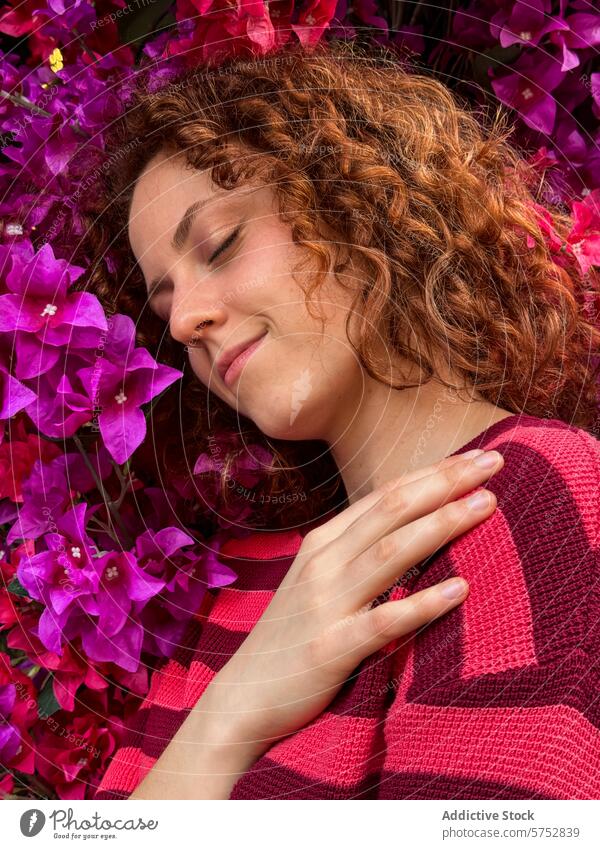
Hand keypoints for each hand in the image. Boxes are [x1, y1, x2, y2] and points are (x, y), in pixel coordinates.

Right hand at [198, 448, 503, 757]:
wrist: (244, 695)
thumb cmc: (292, 636)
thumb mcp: (319, 580)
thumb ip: (358, 552)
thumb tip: (413, 529)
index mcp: (323, 542)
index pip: (384, 495)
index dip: (432, 473)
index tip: (476, 456)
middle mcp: (323, 562)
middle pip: (391, 509)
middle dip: (444, 482)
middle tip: (492, 462)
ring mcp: (325, 602)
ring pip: (390, 552)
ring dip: (441, 524)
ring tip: (485, 505)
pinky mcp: (330, 647)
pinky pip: (382, 621)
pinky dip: (421, 603)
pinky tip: (460, 590)